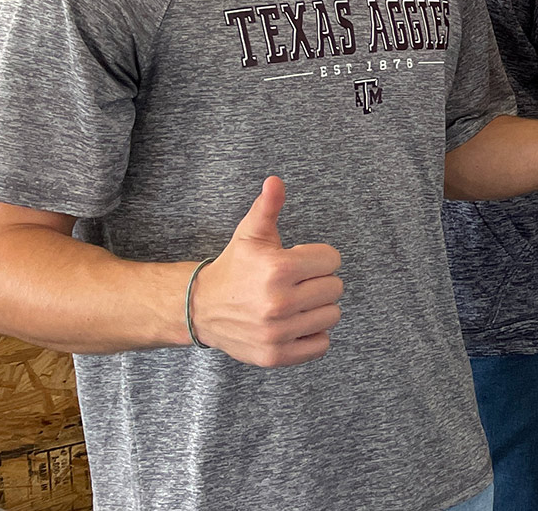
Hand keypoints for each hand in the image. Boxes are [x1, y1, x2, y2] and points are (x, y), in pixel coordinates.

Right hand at [191, 177, 343, 366]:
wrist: (201, 308)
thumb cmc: (235, 267)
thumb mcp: (250, 234)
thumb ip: (268, 206)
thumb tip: (275, 181)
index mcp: (278, 269)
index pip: (333, 260)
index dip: (317, 258)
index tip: (298, 262)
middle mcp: (278, 303)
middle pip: (336, 288)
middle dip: (319, 282)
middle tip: (295, 283)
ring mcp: (276, 333)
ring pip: (332, 316)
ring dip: (317, 309)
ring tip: (294, 303)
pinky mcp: (275, 356)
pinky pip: (321, 345)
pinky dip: (313, 336)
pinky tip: (294, 324)